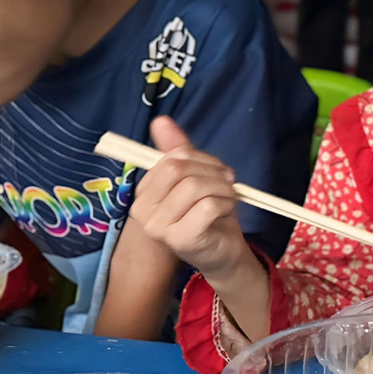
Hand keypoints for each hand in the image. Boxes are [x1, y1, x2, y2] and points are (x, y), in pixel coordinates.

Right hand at [128, 117, 254, 279]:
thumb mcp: (195, 178)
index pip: (169, 159)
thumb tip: (160, 120)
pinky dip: (225, 204)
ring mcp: (158, 227)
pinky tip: (226, 212)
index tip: (216, 169)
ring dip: (221, 188)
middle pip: (178, 170)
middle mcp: (143, 210)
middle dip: (211, 170)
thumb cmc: (208, 215)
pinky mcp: (179, 239)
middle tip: (228, 181)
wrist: (223, 253)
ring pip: (193, 186)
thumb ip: (177, 151)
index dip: (199, 158)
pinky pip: (207, 206)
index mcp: (144, 192)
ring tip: (228, 197)